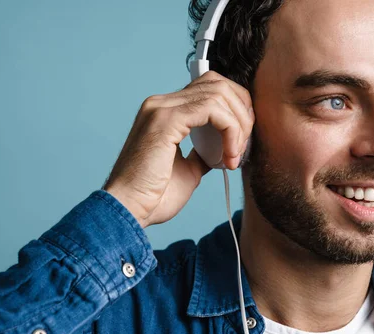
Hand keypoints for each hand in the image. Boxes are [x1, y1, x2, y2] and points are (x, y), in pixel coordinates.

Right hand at [103, 71, 253, 227]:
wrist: (129, 210)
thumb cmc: (153, 197)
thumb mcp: (188, 169)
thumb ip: (203, 152)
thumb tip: (223, 146)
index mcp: (164, 112)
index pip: (209, 89)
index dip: (235, 109)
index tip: (242, 142)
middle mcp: (161, 103)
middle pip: (218, 83)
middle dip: (242, 112)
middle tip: (244, 146)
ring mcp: (162, 108)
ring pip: (219, 93)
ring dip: (239, 124)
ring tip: (235, 154)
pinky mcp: (167, 119)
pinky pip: (213, 109)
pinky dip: (230, 130)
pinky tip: (229, 155)